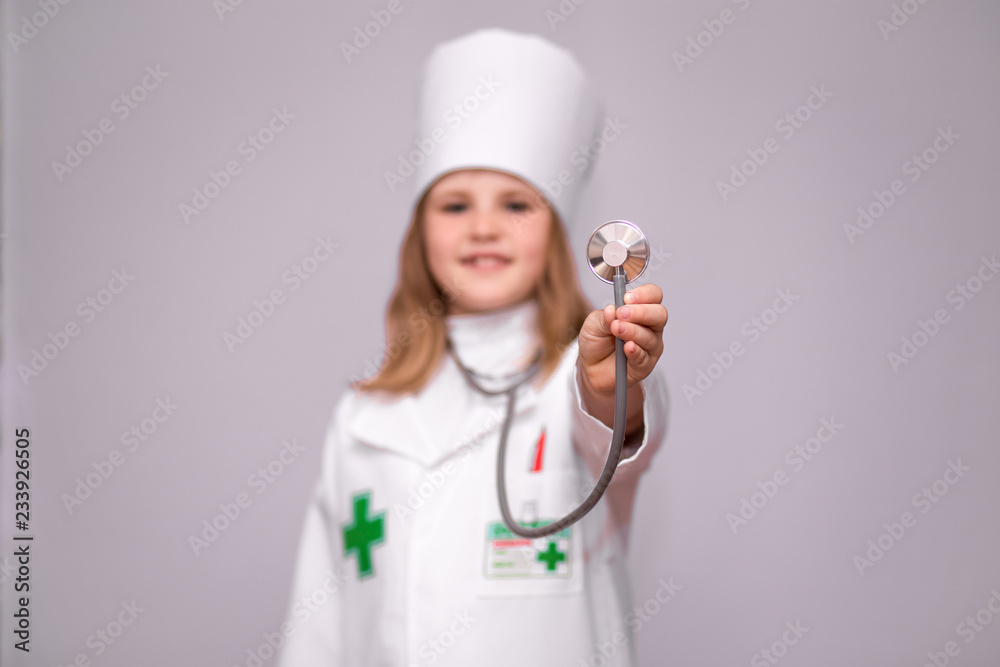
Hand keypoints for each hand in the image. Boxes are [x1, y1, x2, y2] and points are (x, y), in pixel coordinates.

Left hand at [577, 283, 666, 430]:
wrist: (590, 367)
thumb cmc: (596, 340)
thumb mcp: (593, 323)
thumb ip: (604, 316)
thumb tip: (613, 309)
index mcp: (641, 310)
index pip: (653, 295)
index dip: (644, 294)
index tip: (627, 298)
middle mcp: (650, 327)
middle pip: (659, 314)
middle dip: (641, 312)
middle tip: (621, 313)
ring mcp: (649, 347)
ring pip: (650, 337)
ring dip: (632, 331)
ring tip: (616, 329)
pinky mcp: (644, 366)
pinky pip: (644, 358)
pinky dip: (635, 351)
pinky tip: (627, 347)